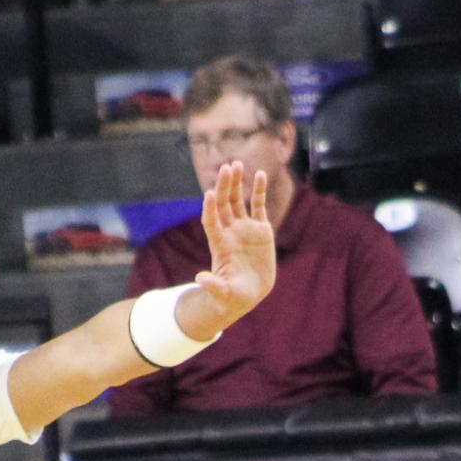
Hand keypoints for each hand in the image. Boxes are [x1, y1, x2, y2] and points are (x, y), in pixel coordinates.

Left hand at [190, 160, 275, 327]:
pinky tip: (260, 174)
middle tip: (226, 168)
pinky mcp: (261, 229)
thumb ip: (213, 285)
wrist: (250, 294)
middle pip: (224, 204)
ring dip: (237, 183)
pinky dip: (258, 190)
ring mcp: (245, 229)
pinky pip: (259, 205)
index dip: (210, 208)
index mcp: (220, 245)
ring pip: (238, 200)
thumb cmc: (233, 297)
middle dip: (224, 186)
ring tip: (237, 163)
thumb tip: (200, 278)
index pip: (211, 221)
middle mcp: (230, 232)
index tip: (210, 193)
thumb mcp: (223, 294)